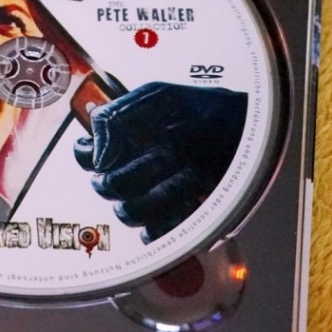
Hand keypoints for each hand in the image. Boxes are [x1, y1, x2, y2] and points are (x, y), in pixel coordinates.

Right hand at [73, 82, 246, 240]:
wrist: (248, 126)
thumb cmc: (206, 109)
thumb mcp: (158, 97)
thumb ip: (117, 118)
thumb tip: (97, 156)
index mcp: (121, 140)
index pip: (84, 156)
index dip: (92, 155)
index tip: (116, 149)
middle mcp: (131, 168)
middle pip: (105, 187)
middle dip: (136, 172)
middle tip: (166, 155)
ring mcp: (152, 194)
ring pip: (128, 213)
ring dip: (161, 194)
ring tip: (189, 174)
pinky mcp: (174, 216)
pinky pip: (154, 235)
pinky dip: (170, 221)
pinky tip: (192, 200)